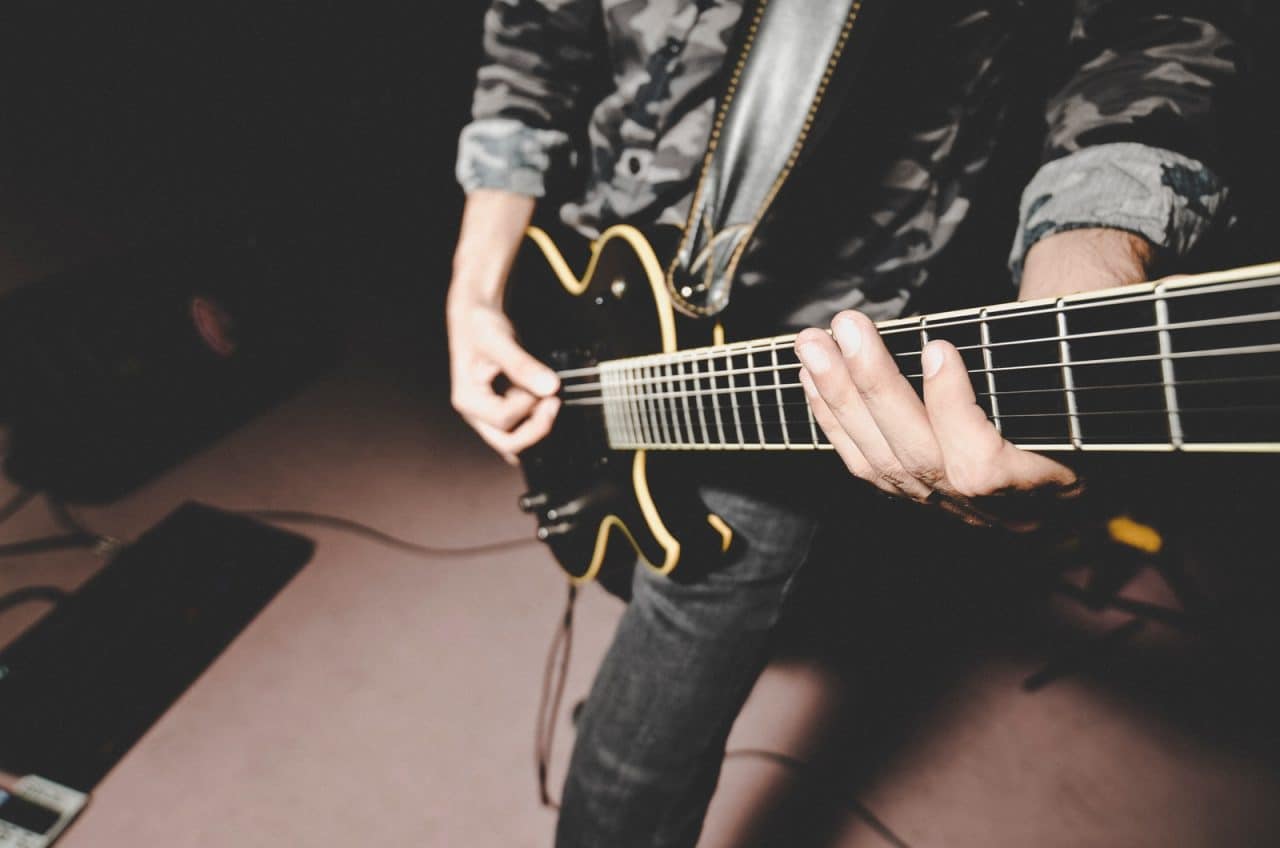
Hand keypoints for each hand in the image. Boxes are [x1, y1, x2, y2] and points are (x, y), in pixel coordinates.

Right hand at [448, 296, 559, 464]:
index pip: (503, 419)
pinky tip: (548, 406)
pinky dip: (538, 424)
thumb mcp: (499, 340)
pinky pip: (523, 432)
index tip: (542, 382)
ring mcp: (490, 416)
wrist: (477, 318)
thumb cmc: (481, 326)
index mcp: (468, 399)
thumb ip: (522, 365)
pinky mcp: (504, 413)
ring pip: (518, 442)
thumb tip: (550, 387)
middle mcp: (477, 414)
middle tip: (555, 402)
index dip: (528, 404)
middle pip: (508, 444)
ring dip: (539, 426)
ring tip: (552, 400)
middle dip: (537, 427)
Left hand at [794, 228, 1153, 527]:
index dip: (952, 408)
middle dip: (873, 387)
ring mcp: (950, 511)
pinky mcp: (916, 498)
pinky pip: (865, 465)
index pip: (981, 468)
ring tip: (814, 344)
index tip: (938, 347)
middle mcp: (991, 512)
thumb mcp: (1088, 382)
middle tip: (847, 326)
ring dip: (839, 397)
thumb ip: (1060, 357)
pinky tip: (813, 377)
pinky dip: (834, 419)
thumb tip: (1025, 311)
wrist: (1085, 457)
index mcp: (1046, 488)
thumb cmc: (1086, 401)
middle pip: (916, 457)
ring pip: (881, 463)